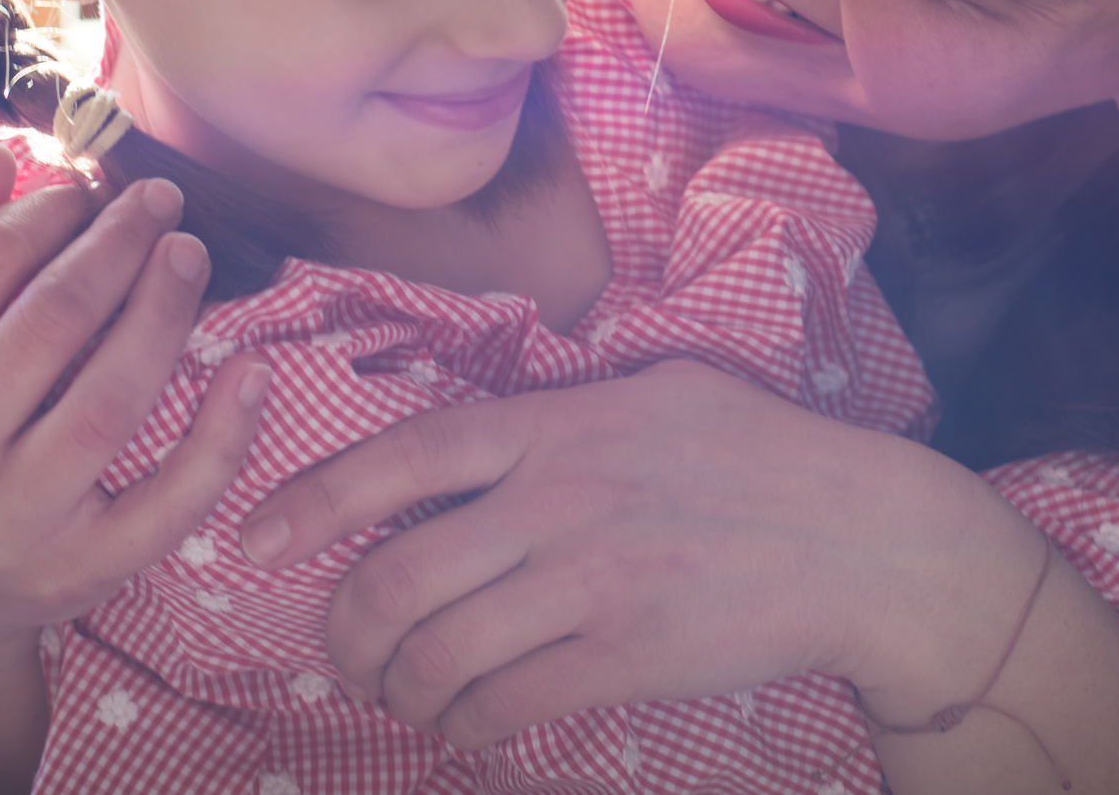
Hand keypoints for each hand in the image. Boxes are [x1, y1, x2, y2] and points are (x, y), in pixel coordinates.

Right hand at [0, 145, 269, 794]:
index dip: (45, 213)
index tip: (85, 187)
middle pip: (51, 325)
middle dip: (116, 245)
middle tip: (158, 201)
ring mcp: (12, 524)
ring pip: (110, 400)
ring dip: (165, 312)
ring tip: (190, 252)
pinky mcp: (81, 571)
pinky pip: (169, 502)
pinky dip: (221, 435)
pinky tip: (250, 366)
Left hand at [243, 361, 999, 747]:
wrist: (864, 538)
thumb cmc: (762, 454)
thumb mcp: (657, 391)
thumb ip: (560, 413)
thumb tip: (473, 440)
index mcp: (557, 425)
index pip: (404, 454)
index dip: (313, 497)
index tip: (253, 535)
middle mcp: (558, 499)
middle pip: (396, 575)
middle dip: (344, 627)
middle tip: (341, 650)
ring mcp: (590, 583)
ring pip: (437, 653)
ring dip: (398, 688)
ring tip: (402, 694)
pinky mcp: (625, 657)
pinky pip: (504, 707)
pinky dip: (464, 727)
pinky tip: (467, 725)